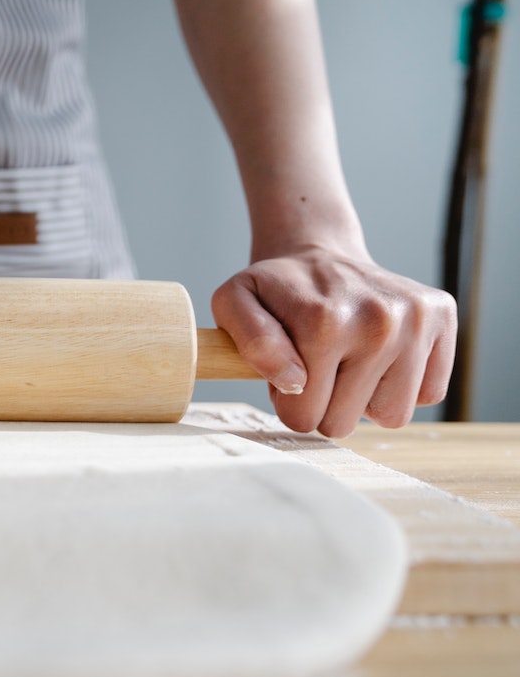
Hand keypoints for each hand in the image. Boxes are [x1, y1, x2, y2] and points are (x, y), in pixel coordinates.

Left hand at [211, 248, 456, 436]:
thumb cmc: (275, 289)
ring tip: (350, 360)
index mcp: (324, 322)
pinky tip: (380, 353)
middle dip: (325, 404)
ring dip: (366, 399)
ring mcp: (417, 320)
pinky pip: (427, 394)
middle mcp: (379, 321)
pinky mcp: (442, 318)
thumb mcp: (234, 304)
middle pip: (345, 424)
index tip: (289, 370)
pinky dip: (402, 384)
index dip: (289, 401)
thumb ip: (251, 342)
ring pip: (392, 417)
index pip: (303, 417)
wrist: (318, 252)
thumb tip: (293, 380)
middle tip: (318, 363)